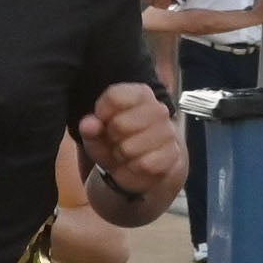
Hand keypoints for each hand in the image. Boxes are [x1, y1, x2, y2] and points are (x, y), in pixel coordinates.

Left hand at [78, 80, 187, 202]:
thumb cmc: (116, 143)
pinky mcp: (174, 154)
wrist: (140, 166)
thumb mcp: (97, 135)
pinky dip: (134, 168)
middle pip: (121, 124)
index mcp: (139, 94)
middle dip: (112, 137)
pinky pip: (144, 165)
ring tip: (126, 152)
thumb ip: (90, 128)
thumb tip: (88, 125)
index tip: (102, 120)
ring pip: (130, 147)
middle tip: (116, 140)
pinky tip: (137, 163)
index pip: (114, 96)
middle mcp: (158, 109)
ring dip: (123, 155)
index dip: (102, 112)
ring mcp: (168, 131)